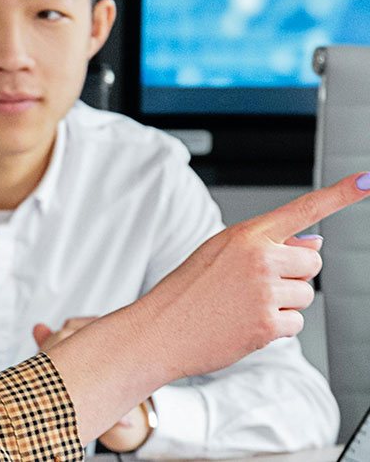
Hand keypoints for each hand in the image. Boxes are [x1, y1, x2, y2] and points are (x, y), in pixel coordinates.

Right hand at [43, 172, 369, 442]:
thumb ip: (266, 246)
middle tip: (256, 287)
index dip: (339, 195)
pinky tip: (246, 325)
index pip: (301, 209)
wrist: (160, 329)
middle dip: (293, 276)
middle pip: (312, 264)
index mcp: (245, 235)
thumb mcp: (218, 255)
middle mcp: (258, 259)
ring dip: (284, 304)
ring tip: (245, 307)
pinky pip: (296, 324)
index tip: (366, 180)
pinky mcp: (268, 324)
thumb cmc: (186, 292)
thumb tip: (313, 245)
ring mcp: (264, 291)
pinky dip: (277, 329)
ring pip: (306, 295)